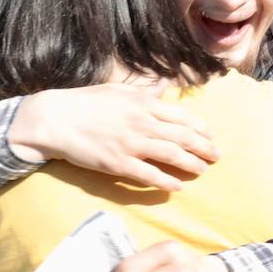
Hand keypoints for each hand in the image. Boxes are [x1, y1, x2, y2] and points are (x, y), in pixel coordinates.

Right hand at [8, 83, 218, 191]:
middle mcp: (142, 122)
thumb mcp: (118, 90)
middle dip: (204, 148)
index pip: (183, 116)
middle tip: (217, 157)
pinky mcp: (118, 163)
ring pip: (172, 156)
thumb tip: (165, 84)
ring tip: (202, 171)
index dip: (201, 129)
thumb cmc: (86, 102)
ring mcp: (131, 144)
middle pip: (184, 137)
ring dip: (192, 164)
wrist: (55, 119)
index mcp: (143, 103)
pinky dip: (167, 182)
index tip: (210, 136)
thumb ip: (145, 90)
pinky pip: (149, 175)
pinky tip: (178, 187)